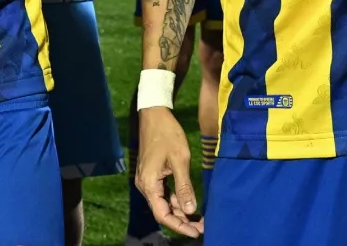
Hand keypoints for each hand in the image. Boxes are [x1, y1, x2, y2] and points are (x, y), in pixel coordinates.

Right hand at [134, 108, 201, 236]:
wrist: (154, 114)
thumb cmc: (167, 134)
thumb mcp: (179, 160)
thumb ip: (184, 187)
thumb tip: (191, 210)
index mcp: (148, 184)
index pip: (163, 214)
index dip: (179, 226)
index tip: (196, 232)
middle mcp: (144, 185)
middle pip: (163, 211)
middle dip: (182, 220)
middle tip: (202, 225)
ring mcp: (147, 180)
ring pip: (164, 202)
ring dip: (180, 210)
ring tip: (199, 217)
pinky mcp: (152, 174)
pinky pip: (163, 193)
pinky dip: (176, 199)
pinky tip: (189, 202)